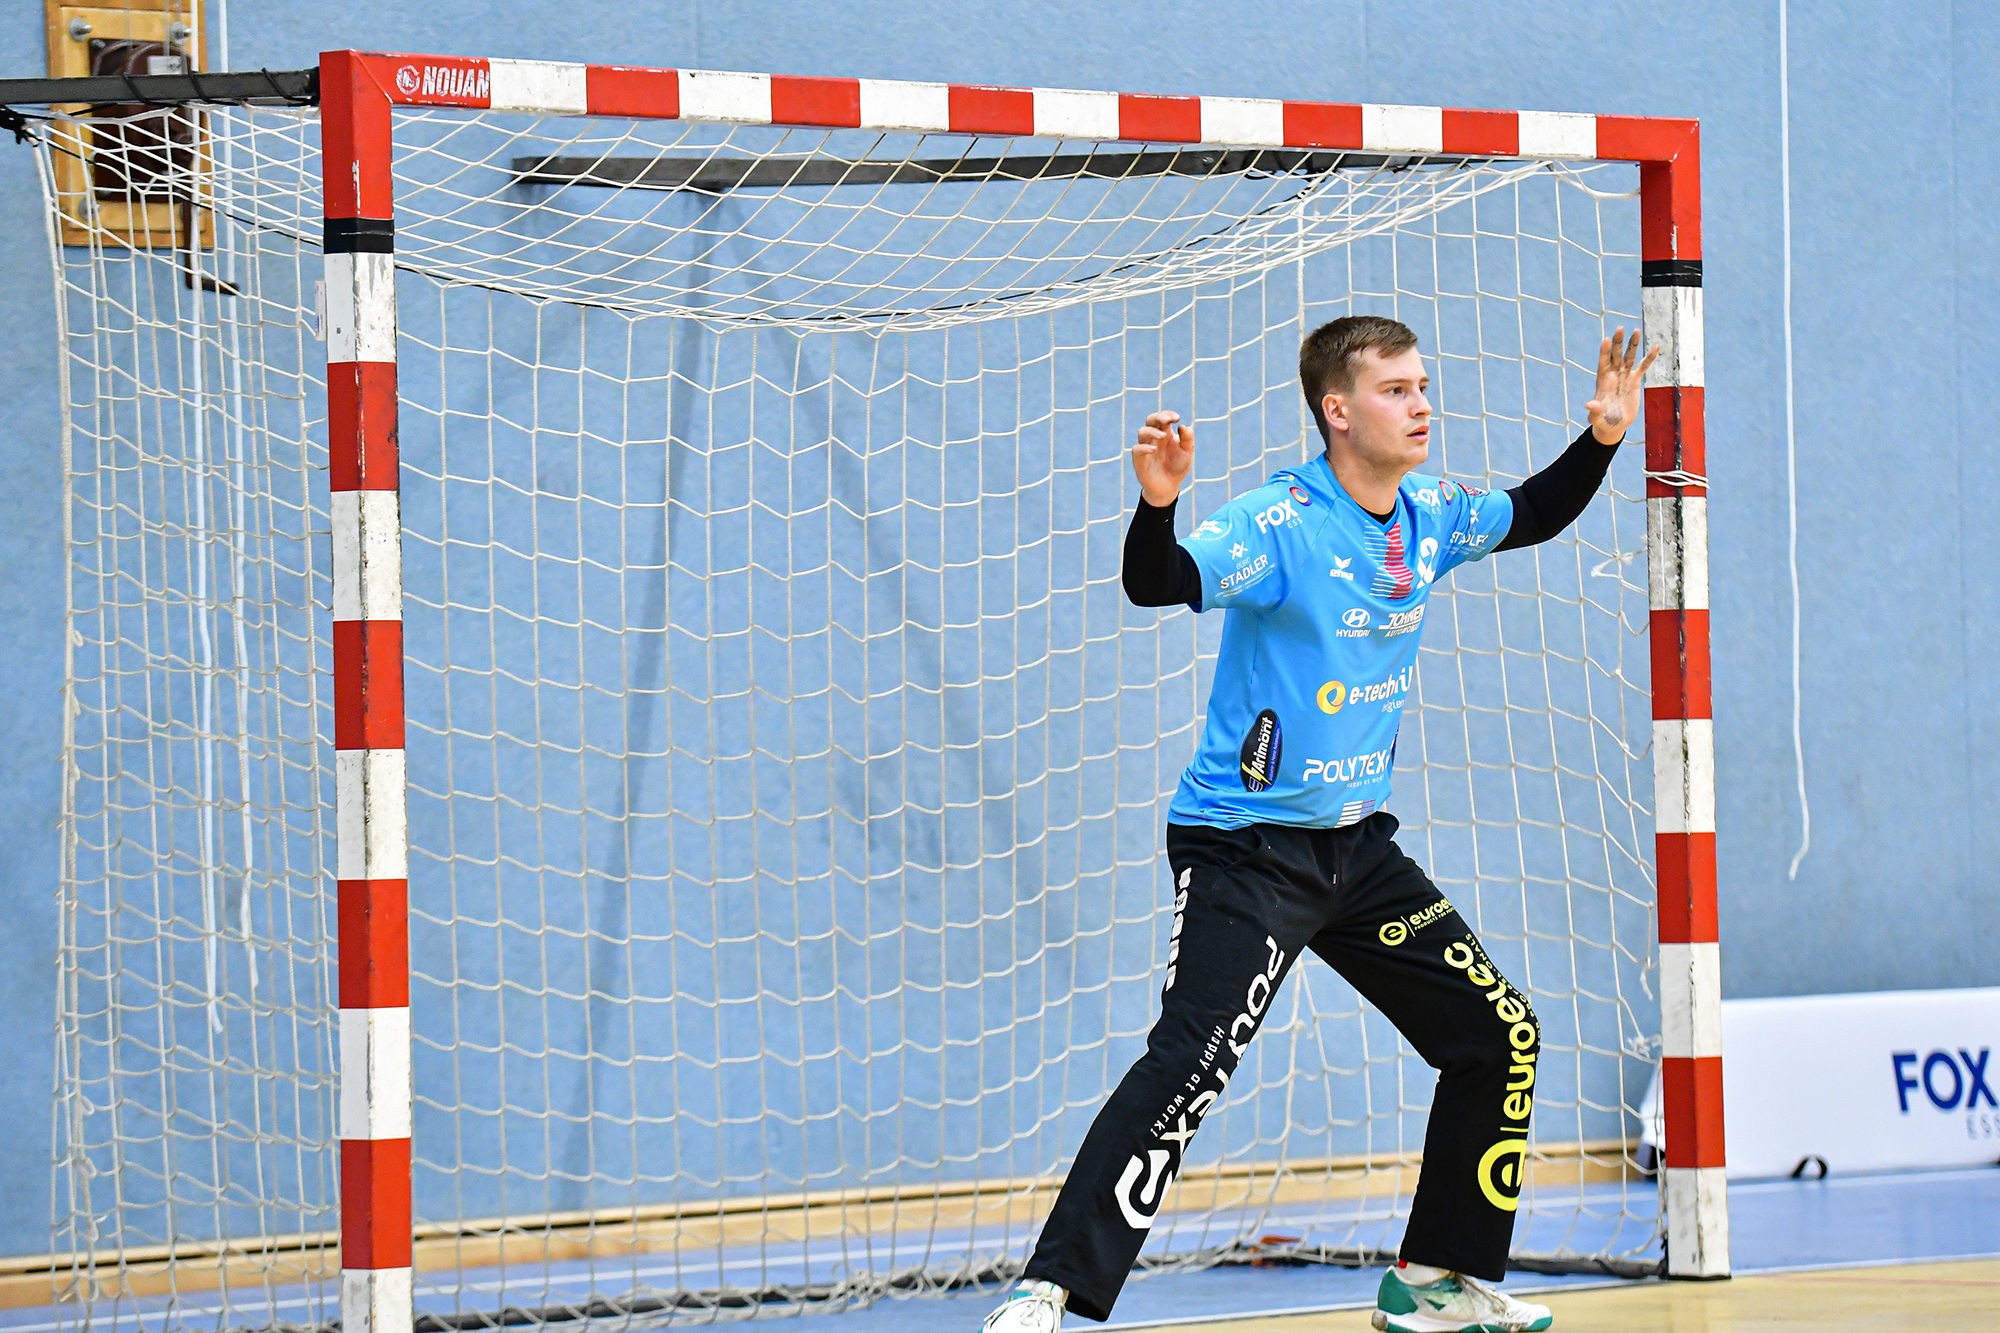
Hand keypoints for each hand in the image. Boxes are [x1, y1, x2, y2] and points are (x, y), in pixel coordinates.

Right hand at [1132, 410, 1193, 505]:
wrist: (1168, 487)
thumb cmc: (1177, 467)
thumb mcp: (1187, 453)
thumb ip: (1187, 439)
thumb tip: (1183, 426)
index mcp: (1165, 433)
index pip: (1163, 418)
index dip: (1168, 414)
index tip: (1177, 418)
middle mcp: (1154, 437)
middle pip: (1150, 420)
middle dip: (1157, 417)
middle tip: (1167, 420)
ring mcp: (1145, 447)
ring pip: (1142, 432)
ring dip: (1152, 431)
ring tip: (1163, 436)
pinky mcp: (1139, 459)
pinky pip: (1137, 449)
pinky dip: (1144, 447)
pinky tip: (1154, 450)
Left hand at [1585, 327, 1658, 444]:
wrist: (1614, 425)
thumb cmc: (1602, 422)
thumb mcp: (1597, 418)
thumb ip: (1594, 410)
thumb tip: (1588, 405)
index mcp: (1602, 382)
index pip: (1603, 363)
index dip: (1604, 352)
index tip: (1607, 339)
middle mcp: (1613, 376)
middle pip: (1615, 356)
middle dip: (1618, 342)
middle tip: (1620, 328)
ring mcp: (1624, 377)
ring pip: (1629, 357)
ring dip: (1632, 344)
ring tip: (1636, 330)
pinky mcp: (1634, 381)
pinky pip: (1642, 367)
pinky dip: (1649, 358)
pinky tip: (1655, 347)